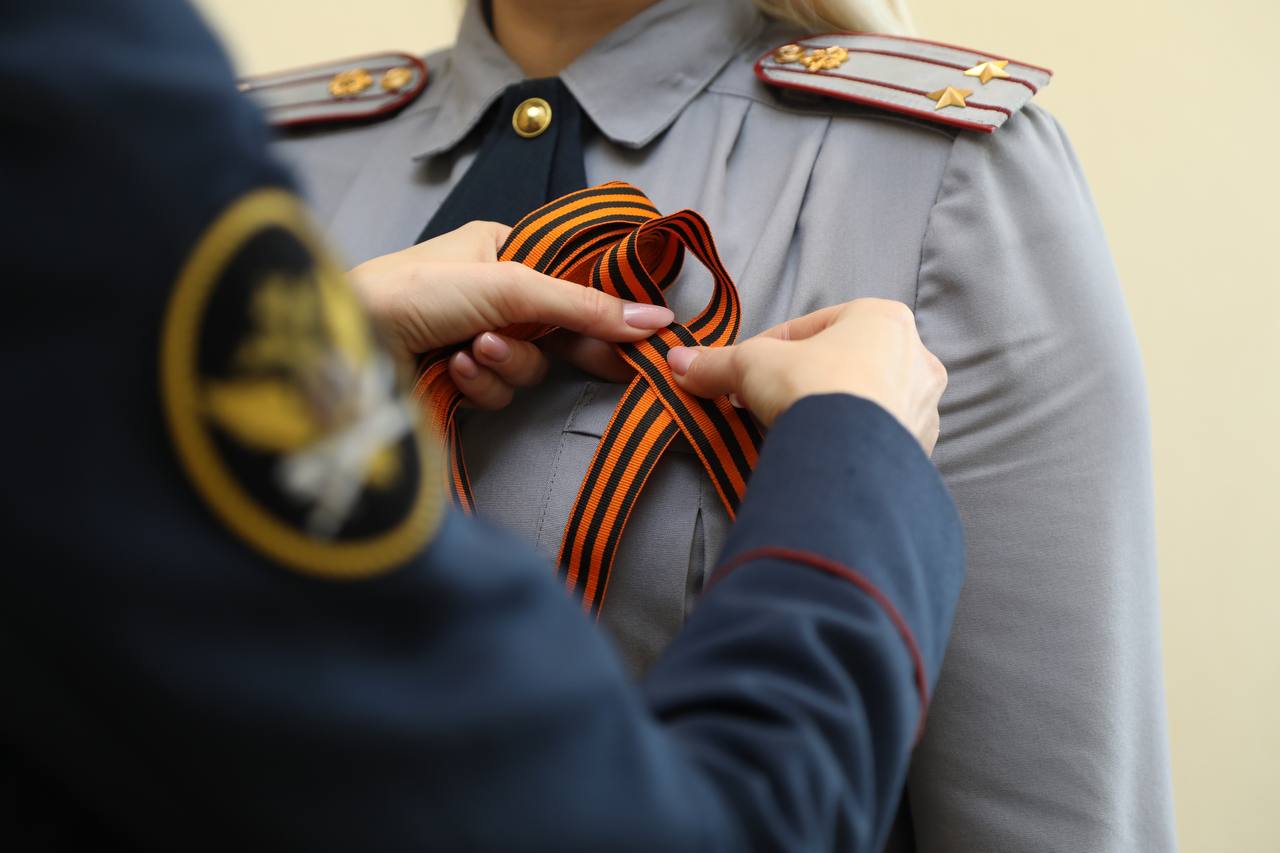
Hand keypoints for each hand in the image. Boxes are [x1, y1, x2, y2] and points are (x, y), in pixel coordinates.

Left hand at [349, 222, 672, 409]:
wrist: (341, 343)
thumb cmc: (414, 292)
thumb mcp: (509, 287)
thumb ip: (582, 306)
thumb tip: (655, 320)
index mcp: (501, 249)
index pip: (570, 280)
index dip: (604, 309)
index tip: (642, 336)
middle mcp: (489, 291)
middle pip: (555, 329)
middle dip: (553, 344)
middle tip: (609, 366)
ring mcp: (472, 335)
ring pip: (528, 367)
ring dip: (506, 364)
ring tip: (473, 351)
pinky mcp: (455, 378)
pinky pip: (497, 391)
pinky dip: (481, 383)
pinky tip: (454, 369)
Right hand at [666, 299, 946, 454]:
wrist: (849, 456)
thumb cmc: (812, 387)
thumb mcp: (751, 366)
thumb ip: (717, 363)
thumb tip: (677, 363)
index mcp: (883, 318)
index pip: (813, 328)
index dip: (770, 349)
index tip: (743, 373)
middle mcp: (915, 356)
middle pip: (842, 363)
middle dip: (802, 380)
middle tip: (764, 401)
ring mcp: (923, 406)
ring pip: (864, 401)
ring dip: (829, 411)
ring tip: (792, 430)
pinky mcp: (920, 448)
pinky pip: (876, 440)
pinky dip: (849, 443)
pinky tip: (821, 455)